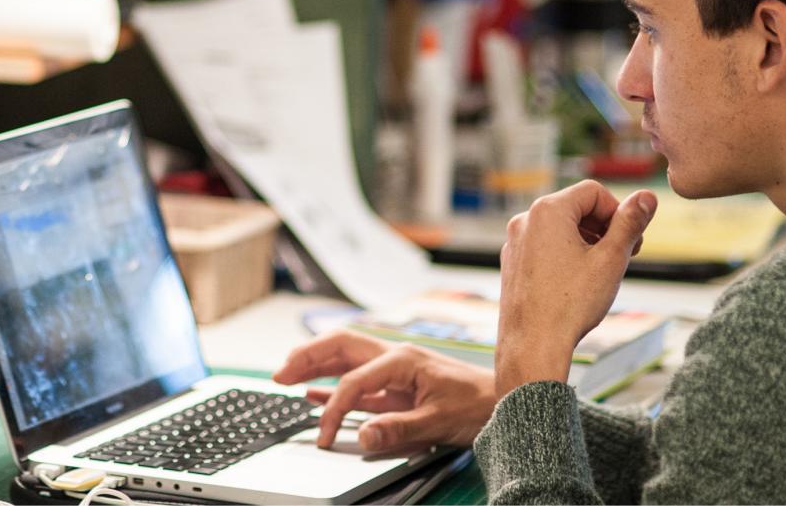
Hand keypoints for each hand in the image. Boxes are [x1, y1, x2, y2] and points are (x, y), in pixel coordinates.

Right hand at [273, 330, 497, 454]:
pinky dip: (332, 385)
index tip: (325, 435)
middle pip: (340, 348)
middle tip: (280, 373)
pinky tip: (314, 393)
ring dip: (315, 365)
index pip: (354, 381)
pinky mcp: (397, 386)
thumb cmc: (479, 405)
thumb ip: (398, 429)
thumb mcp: (439, 421)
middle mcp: (395, 358)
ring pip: (345, 359)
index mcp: (403, 360)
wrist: (506, 403)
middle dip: (307, 357)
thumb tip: (362, 437)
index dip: (334, 409)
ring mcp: (395, 370)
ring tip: (285, 375)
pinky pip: (357, 381)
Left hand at [496, 180, 656, 394]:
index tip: (631, 240)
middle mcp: (525, 220)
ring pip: (559, 229)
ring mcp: (514, 242)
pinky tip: (577, 282)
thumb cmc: (571, 303)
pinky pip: (543, 247)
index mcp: (547, 211)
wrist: (533, 345)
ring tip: (602, 271)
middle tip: (624, 255)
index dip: (618, 212)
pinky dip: (565, 255)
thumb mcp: (610, 259)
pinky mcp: (512, 263)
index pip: (594, 192)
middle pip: (575, 208)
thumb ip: (630, 223)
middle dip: (603, 227)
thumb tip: (647, 197)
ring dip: (586, 242)